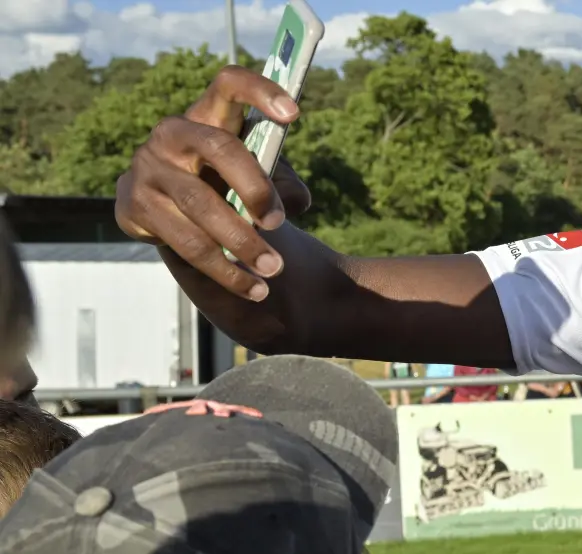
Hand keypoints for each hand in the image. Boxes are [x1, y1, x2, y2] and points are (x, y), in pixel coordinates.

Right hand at [115, 64, 313, 301]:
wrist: (170, 214)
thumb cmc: (225, 184)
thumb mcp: (258, 176)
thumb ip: (281, 181)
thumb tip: (292, 201)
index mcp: (208, 114)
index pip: (229, 84)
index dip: (260, 91)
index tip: (295, 114)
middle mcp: (173, 133)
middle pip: (219, 148)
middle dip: (255, 187)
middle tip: (279, 224)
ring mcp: (148, 168)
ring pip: (200, 206)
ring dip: (241, 243)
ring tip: (275, 270)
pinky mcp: (134, 206)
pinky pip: (184, 243)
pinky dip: (224, 271)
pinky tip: (252, 288)